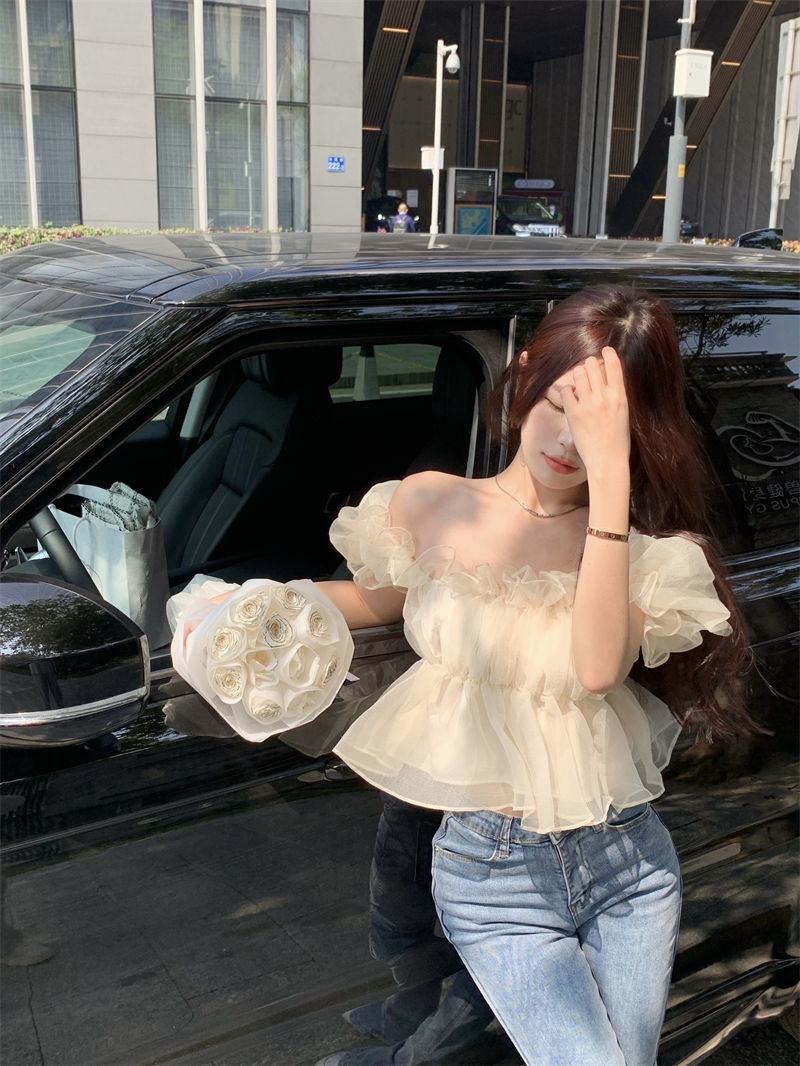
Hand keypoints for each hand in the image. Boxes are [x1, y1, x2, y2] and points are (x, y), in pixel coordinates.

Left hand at [557, 347, 629, 479]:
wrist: (608, 461)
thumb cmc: (618, 441)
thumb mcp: (623, 414)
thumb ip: (615, 396)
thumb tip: (607, 382)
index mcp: (620, 396)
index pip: (614, 366)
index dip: (609, 354)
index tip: (605, 350)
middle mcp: (604, 397)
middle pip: (593, 366)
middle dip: (589, 365)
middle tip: (587, 368)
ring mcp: (588, 404)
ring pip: (578, 374)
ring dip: (577, 374)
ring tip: (578, 380)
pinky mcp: (574, 413)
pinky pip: (566, 391)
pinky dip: (567, 390)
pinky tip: (570, 395)